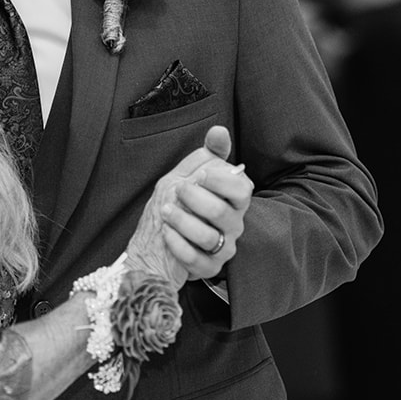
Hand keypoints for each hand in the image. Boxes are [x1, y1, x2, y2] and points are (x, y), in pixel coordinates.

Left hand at [125, 137, 227, 287]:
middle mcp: (233, 225)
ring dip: (183, 221)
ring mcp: (223, 248)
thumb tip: (219, 131)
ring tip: (166, 210)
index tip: (201, 175)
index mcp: (233, 200)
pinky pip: (196, 259)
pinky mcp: (209, 268)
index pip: (242, 190)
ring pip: (209, 237)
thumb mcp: (188, 175)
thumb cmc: (180, 204)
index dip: (222, 182)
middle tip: (177, 190)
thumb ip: (207, 155)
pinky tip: (166, 233)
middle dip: (196, 199)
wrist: (158, 241)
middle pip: (223, 213)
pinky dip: (178, 245)